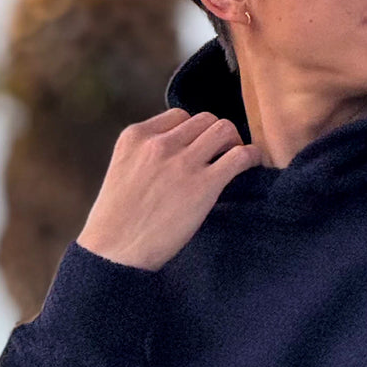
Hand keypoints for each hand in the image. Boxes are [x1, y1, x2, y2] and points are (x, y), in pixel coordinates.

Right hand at [77, 108, 264, 271]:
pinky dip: (251, 156)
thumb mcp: (124, 171)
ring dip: (234, 142)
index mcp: (135, 136)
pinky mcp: (204, 185)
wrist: (116, 251)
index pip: (178, 116)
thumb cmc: (118, 221)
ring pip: (224, 130)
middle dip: (216, 135)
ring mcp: (182, 162)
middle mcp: (159, 143)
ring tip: (234, 160)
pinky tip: (251, 165)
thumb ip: (146, 156)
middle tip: (221, 154)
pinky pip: (239, 156)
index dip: (193, 131)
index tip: (198, 147)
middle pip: (204, 119)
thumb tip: (179, 153)